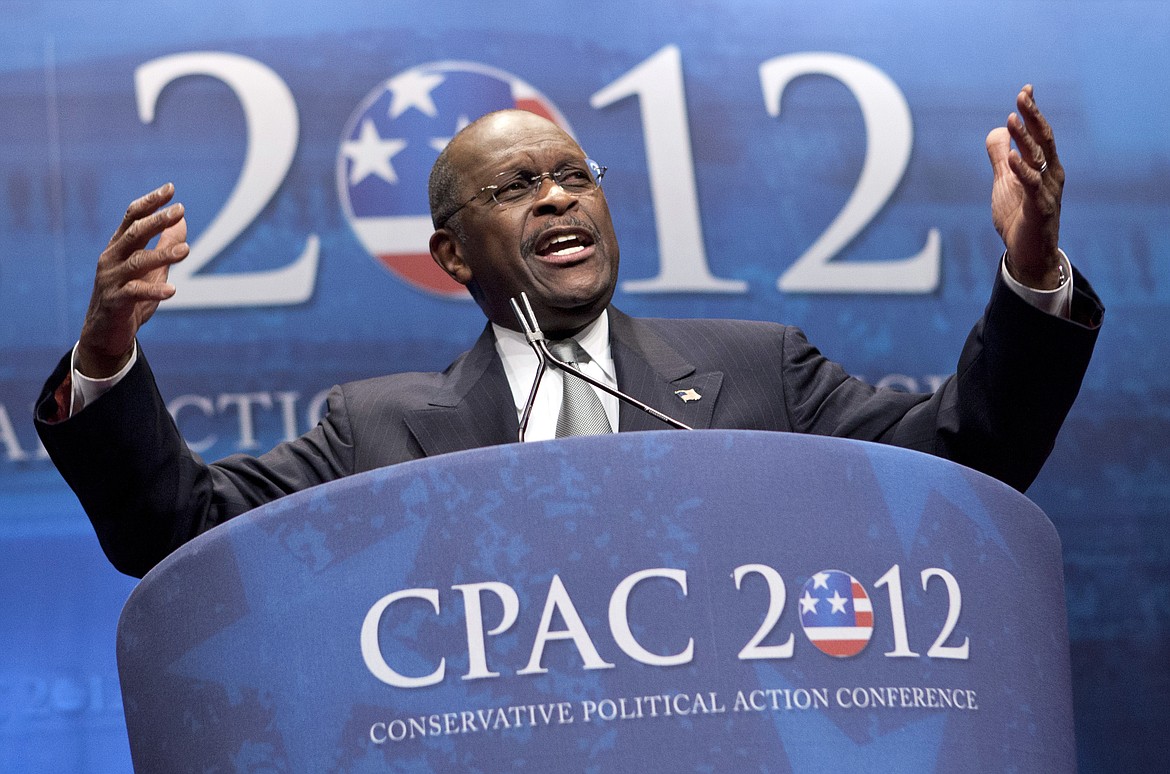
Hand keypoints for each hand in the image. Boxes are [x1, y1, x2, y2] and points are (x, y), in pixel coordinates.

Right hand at [76, 184, 188, 376]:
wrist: (105, 333)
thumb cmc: (130, 297)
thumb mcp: (152, 269)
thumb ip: (165, 246)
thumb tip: (182, 220)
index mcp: (118, 247)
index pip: (132, 218)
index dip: (150, 202)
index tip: (170, 188)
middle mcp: (111, 259)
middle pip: (134, 234)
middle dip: (157, 220)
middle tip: (180, 210)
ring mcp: (111, 280)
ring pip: (137, 262)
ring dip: (162, 255)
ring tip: (187, 250)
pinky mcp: (114, 302)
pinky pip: (135, 293)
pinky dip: (154, 291)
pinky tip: (172, 291)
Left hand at [985, 85, 1064, 288]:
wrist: (1028, 254)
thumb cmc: (1018, 217)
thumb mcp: (1004, 183)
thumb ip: (1000, 158)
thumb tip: (996, 131)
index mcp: (1044, 167)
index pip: (1039, 134)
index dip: (1032, 112)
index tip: (1025, 90)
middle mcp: (1050, 175)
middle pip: (1043, 140)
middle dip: (1032, 117)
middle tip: (1022, 95)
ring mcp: (1047, 191)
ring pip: (1038, 159)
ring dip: (1025, 138)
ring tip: (1012, 119)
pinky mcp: (1041, 209)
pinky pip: (1031, 186)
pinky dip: (1021, 170)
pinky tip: (1012, 157)